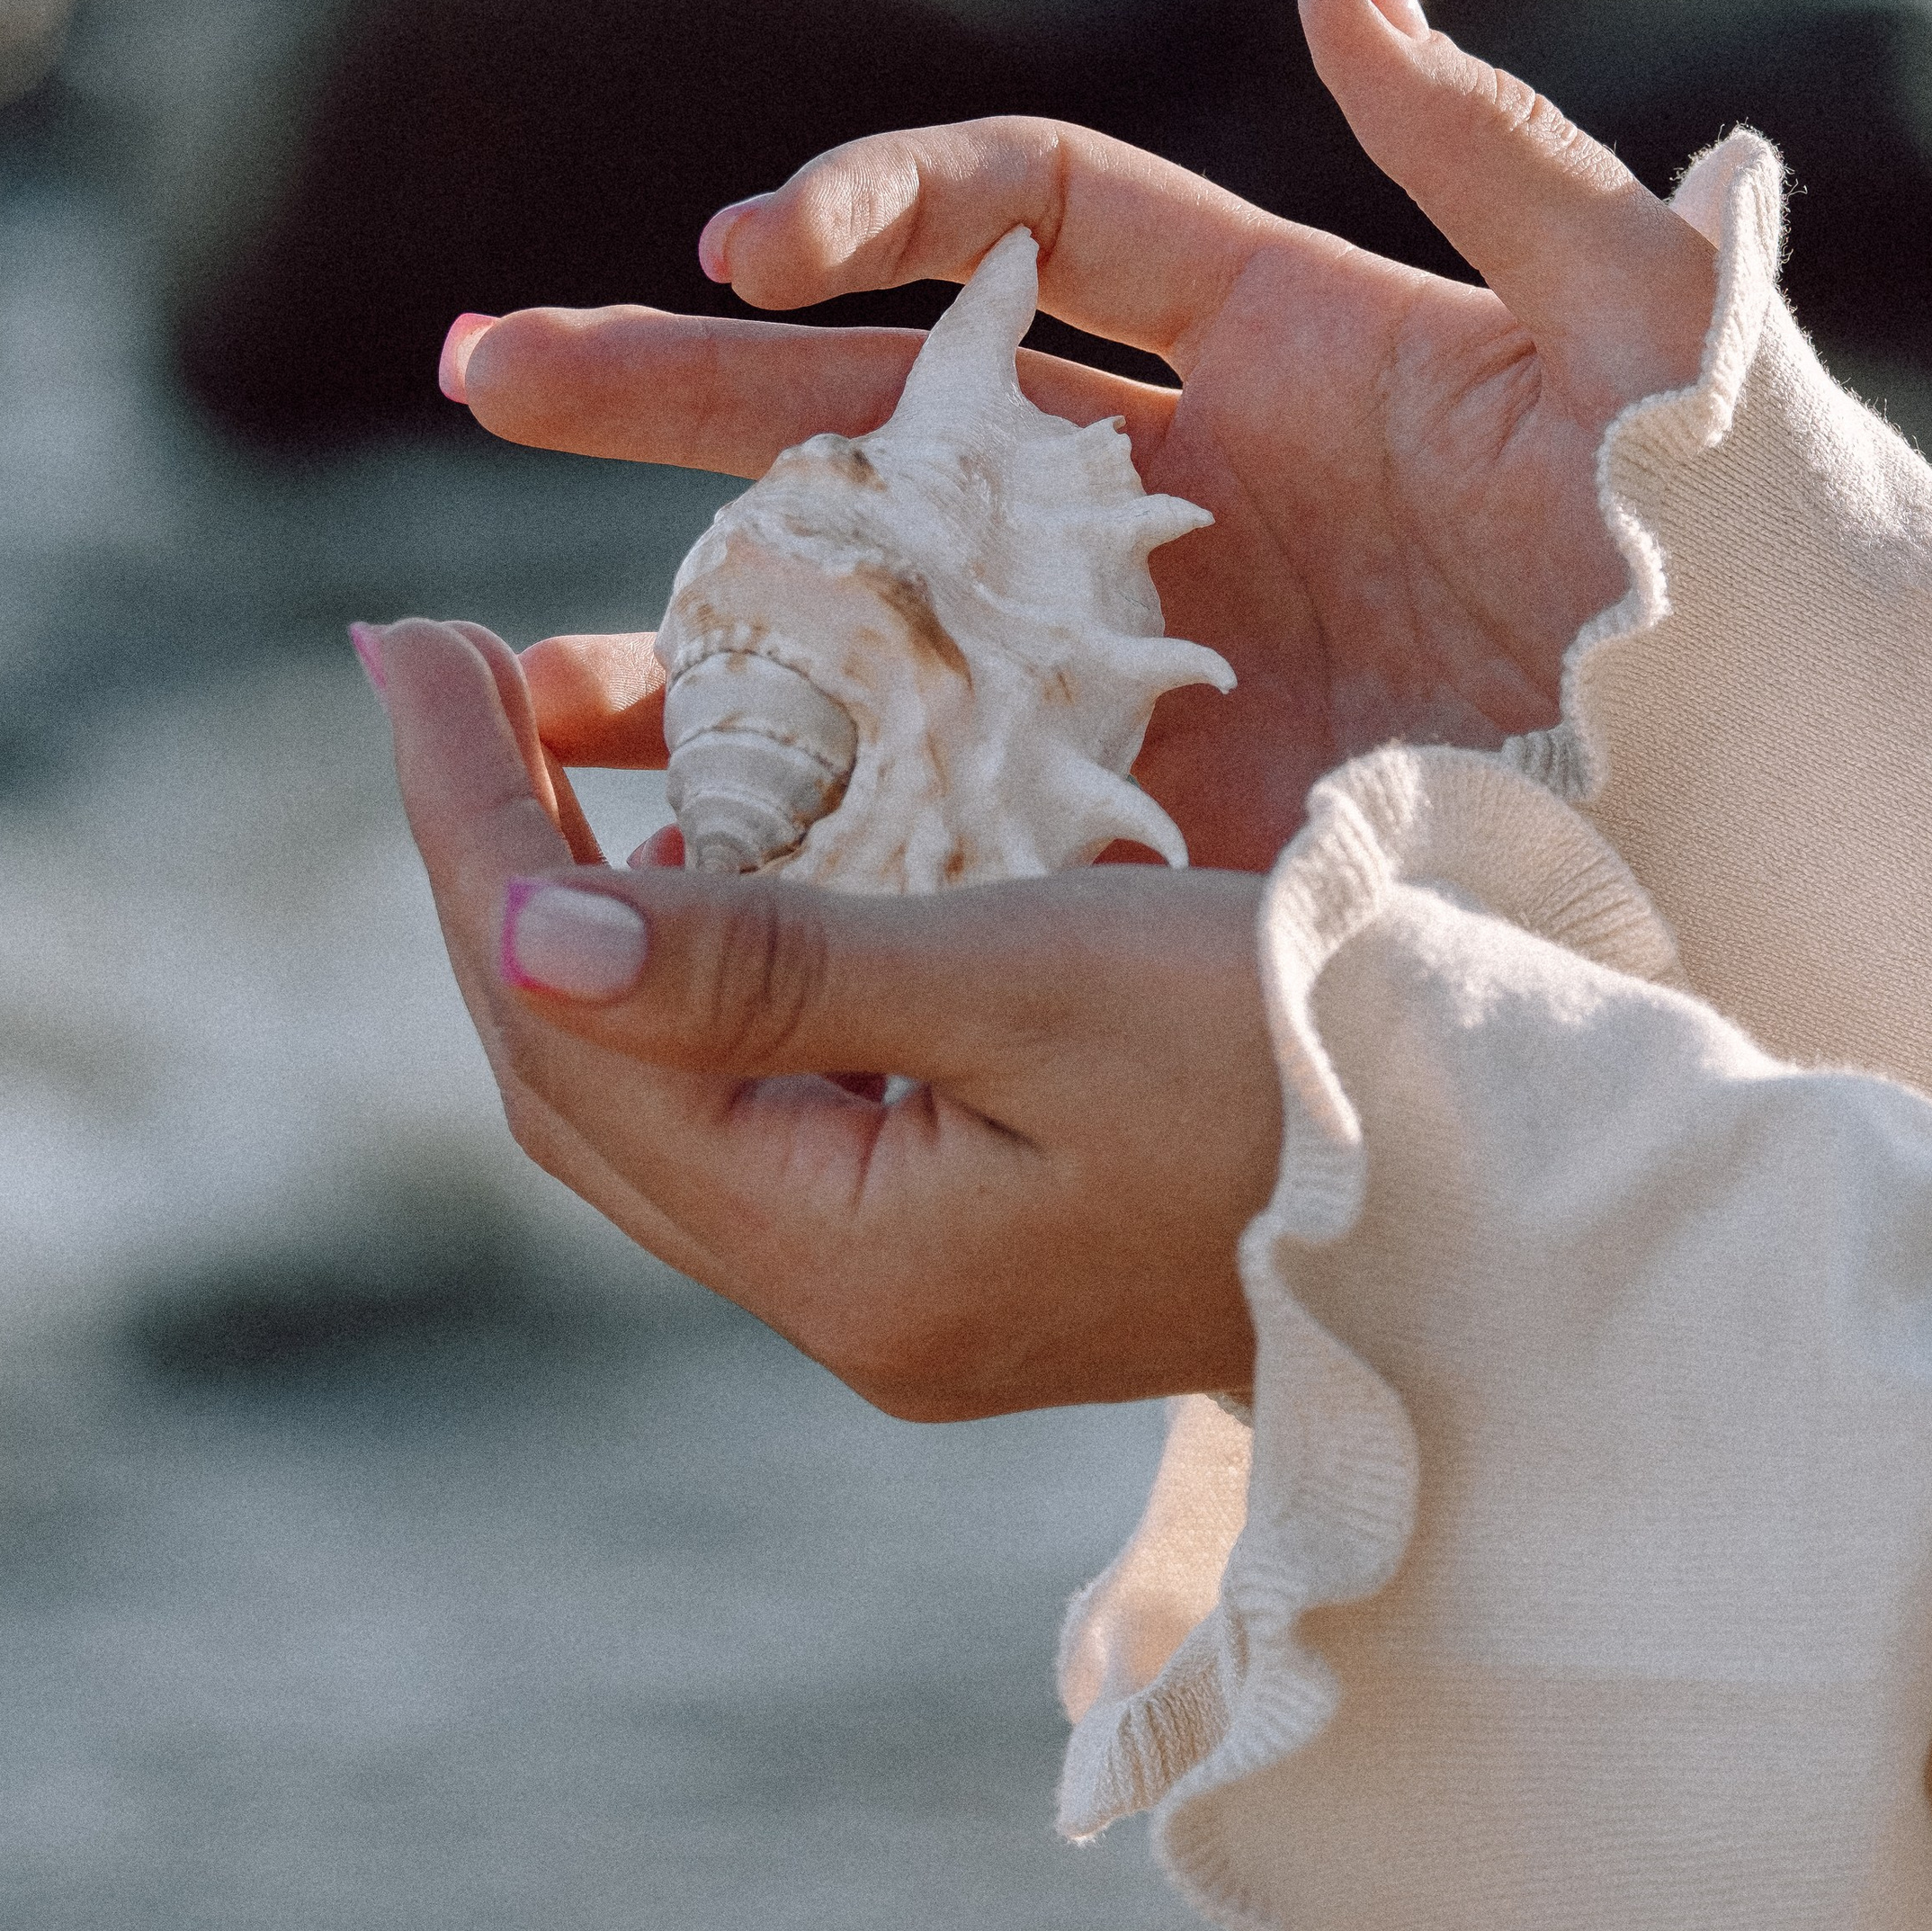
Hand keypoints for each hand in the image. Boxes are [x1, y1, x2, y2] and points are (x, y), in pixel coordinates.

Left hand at [365, 615, 1272, 1411]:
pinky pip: (767, 1078)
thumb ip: (777, 965)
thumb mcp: (1042, 977)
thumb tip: (522, 927)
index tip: (405, 637)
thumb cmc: (1318, 1063)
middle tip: (436, 658)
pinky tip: (717, 828)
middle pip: (583, 1068)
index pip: (569, 1021)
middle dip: (491, 852)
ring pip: (664, 1075)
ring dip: (589, 896)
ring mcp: (911, 1270)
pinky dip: (707, 941)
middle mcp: (849, 1293)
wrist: (1527, 1200)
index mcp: (847, 1256)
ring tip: (539, 721)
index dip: (467, 822)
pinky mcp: (973, 1221)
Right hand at [448, 0, 1720, 870]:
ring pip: (887, 619)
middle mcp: (1189, 494)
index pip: (1035, 220)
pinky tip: (666, 843)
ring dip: (703, 628)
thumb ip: (1481, 144)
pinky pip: (956, 800)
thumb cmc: (1750, 559)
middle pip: (889, 409)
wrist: (1810, 831)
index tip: (757, 242)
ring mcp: (1160, 665)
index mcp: (1288, 340)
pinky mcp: (1163, 823)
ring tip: (505, 681)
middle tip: (485, 377)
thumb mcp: (1637, 333)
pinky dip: (821, 810)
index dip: (885, 203)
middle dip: (684, 387)